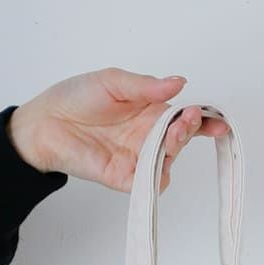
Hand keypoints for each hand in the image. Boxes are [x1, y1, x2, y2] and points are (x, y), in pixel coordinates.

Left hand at [7, 68, 229, 192]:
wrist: (45, 122)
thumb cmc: (76, 97)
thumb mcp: (115, 81)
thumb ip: (147, 86)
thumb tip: (179, 82)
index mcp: (149, 111)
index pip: (183, 117)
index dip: (203, 120)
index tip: (218, 121)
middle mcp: (147, 136)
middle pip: (180, 139)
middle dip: (190, 130)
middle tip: (188, 119)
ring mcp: (137, 158)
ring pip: (169, 160)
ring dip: (176, 148)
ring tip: (173, 134)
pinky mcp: (124, 178)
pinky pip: (149, 183)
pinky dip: (158, 175)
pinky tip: (160, 160)